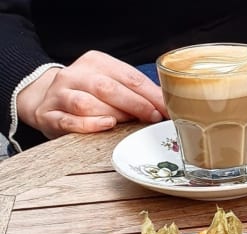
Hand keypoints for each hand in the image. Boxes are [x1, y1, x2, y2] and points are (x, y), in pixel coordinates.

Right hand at [16, 50, 166, 138]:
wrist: (46, 98)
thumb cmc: (90, 93)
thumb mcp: (113, 83)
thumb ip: (135, 91)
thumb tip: (167, 106)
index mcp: (96, 62)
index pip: (128, 76)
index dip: (150, 94)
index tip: (166, 109)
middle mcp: (75, 75)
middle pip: (108, 88)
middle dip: (135, 104)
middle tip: (153, 117)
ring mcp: (59, 94)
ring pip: (87, 104)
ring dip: (114, 115)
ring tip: (129, 123)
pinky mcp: (49, 115)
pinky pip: (69, 120)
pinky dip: (90, 124)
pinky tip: (106, 125)